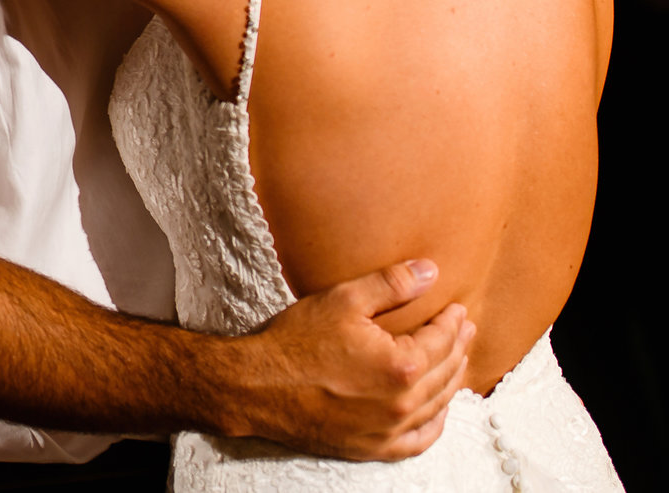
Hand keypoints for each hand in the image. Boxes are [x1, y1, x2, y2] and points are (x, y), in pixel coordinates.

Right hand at [228, 259, 472, 459]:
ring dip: (452, 381)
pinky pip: (419, 440)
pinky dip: (435, 424)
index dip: (452, 323)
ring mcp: (389, 430)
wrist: (257, 386)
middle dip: (457, 348)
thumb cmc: (296, 342)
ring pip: (437, 406)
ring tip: (455, 362)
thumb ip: (391, 284)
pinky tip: (438, 410)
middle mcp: (402, 403)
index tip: (457, 311)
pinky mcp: (373, 447)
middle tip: (463, 331)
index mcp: (400, 366)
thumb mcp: (342, 301)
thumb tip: (430, 271)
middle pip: (445, 373)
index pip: (441, 342)